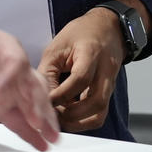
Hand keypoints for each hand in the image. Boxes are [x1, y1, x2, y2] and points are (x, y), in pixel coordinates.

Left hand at [0, 14, 60, 149]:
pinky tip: (42, 146)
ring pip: (31, 106)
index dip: (12, 74)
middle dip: (38, 104)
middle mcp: (13, 69)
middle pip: (32, 85)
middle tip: (39, 122)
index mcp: (5, 47)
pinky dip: (29, 133)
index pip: (16, 60)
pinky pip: (17, 120)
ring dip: (43, 121)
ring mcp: (8, 90)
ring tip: (53, 139)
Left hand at [37, 8, 124, 132]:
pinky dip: (83, 120)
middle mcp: (106, 71)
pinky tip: (69, 116)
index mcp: (92, 54)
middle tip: (52, 117)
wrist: (107, 28)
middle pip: (95, 102)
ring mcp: (110, 83)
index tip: (45, 102)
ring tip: (60, 120)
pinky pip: (99, 113)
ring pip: (99, 113)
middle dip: (71, 115)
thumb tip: (41, 98)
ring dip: (78, 122)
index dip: (61, 95)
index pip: (80, 79)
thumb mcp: (57, 47)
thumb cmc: (81, 33)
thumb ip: (48, 73)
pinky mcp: (108, 92)